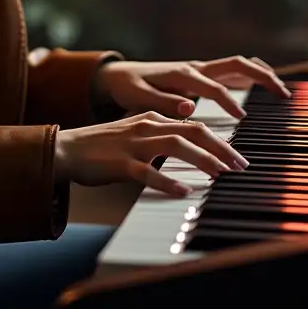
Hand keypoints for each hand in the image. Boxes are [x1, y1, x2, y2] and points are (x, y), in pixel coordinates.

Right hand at [53, 113, 248, 196]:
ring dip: (203, 160)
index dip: (220, 140)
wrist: (66, 149)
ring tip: (221, 174)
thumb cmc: (102, 146)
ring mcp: (133, 144)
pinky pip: (148, 171)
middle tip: (240, 165)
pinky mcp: (120, 163)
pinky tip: (183, 190)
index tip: (237, 157)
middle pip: (192, 131)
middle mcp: (146, 126)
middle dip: (221, 147)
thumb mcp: (135, 134)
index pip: (194, 124)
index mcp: (151, 118)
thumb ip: (160, 138)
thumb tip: (189, 149)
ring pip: (176, 146)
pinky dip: (168, 180)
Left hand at [92, 55, 291, 121]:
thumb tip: (189, 108)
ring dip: (262, 74)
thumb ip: (163, 102)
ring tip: (282, 91)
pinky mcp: (202, 74)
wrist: (119, 75)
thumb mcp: (138, 97)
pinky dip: (252, 75)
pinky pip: (232, 71)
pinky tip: (264, 85)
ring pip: (239, 65)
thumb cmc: (128, 87)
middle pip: (237, 65)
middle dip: (263, 77)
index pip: (214, 87)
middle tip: (283, 94)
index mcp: (182, 73)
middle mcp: (195, 67)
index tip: (242, 120)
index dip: (229, 103)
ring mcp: (201, 69)